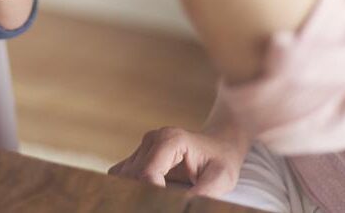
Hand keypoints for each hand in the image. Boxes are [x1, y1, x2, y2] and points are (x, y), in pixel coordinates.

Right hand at [108, 126, 246, 197]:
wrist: (219, 144)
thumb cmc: (222, 160)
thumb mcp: (220, 179)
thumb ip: (203, 194)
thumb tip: (184, 207)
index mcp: (170, 139)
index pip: (147, 173)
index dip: (152, 195)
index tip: (165, 206)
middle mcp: (152, 139)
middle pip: (132, 175)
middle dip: (142, 196)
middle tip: (159, 206)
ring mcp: (143, 146)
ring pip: (123, 176)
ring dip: (134, 193)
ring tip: (153, 203)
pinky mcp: (139, 155)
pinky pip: (122, 174)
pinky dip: (129, 189)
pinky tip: (145, 199)